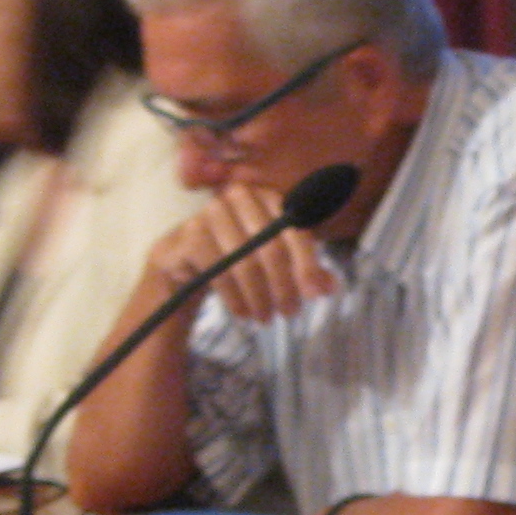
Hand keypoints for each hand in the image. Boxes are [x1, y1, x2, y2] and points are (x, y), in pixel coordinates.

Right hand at [141, 183, 338, 327]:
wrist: (185, 257)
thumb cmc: (237, 253)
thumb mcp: (275, 259)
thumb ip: (305, 268)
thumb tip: (330, 287)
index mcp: (267, 196)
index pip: (296, 231)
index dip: (308, 266)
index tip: (315, 296)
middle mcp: (240, 196)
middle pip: (271, 248)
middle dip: (284, 287)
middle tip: (289, 313)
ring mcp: (212, 213)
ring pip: (246, 263)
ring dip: (260, 297)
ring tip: (266, 318)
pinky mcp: (191, 234)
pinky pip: (220, 272)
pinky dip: (236, 299)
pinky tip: (244, 314)